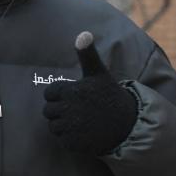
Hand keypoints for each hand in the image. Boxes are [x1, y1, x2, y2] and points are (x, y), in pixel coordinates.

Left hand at [43, 31, 137, 155]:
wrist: (127, 124)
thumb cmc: (109, 96)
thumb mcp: (99, 73)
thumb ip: (87, 54)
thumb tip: (83, 33)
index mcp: (70, 91)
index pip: (48, 93)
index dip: (59, 96)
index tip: (74, 97)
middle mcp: (68, 109)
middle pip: (48, 110)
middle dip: (60, 110)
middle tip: (79, 111)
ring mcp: (70, 127)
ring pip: (53, 126)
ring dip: (63, 125)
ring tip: (82, 121)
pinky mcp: (73, 143)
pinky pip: (61, 140)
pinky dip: (69, 139)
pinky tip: (84, 133)